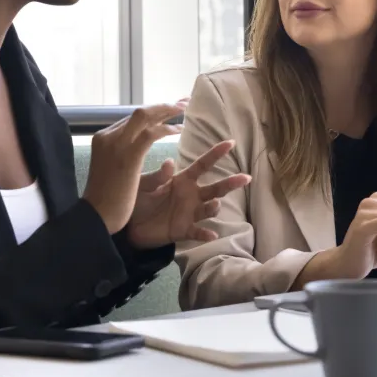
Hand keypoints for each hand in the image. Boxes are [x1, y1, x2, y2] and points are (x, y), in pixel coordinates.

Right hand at [82, 102, 186, 233]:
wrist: (97, 215)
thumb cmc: (106, 198)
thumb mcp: (112, 168)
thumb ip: (123, 153)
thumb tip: (139, 144)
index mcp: (102, 138)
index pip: (131, 119)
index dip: (153, 112)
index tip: (168, 109)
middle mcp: (108, 136)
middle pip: (139, 112)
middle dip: (163, 106)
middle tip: (183, 102)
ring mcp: (116, 144)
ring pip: (145, 117)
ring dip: (167, 112)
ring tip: (184, 110)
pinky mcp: (128, 156)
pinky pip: (150, 134)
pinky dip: (166, 129)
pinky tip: (178, 131)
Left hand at [126, 140, 250, 249]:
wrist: (130, 226)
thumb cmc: (139, 199)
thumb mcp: (144, 185)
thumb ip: (157, 176)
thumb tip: (170, 163)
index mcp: (183, 180)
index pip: (202, 165)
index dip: (216, 154)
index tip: (231, 143)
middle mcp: (191, 196)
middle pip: (215, 188)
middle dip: (230, 183)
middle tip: (246, 178)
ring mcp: (190, 213)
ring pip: (209, 209)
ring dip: (214, 207)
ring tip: (215, 204)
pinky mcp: (184, 230)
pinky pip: (197, 232)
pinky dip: (205, 234)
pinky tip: (211, 234)